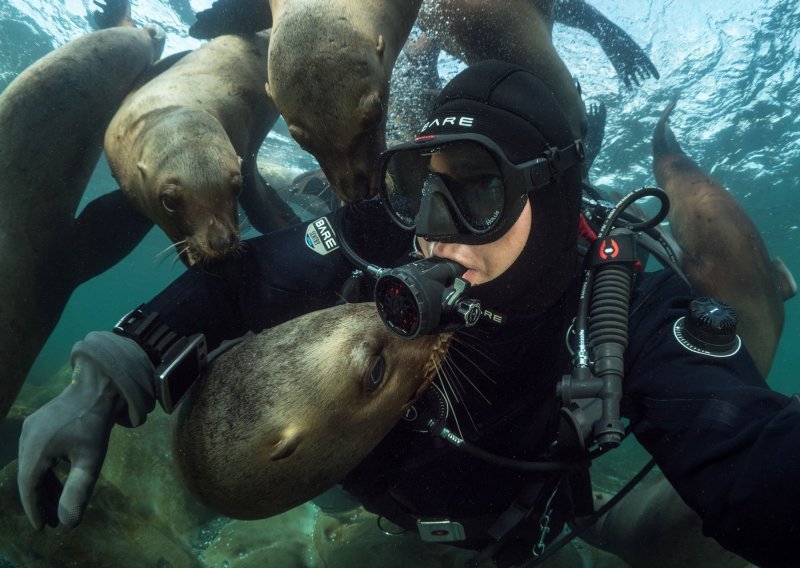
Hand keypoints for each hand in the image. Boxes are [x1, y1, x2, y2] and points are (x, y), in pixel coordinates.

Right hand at [17, 356, 123, 528]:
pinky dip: (46, 470)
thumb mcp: (90, 460)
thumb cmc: (95, 424)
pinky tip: (58, 481)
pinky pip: (38, 453)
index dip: (34, 509)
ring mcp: (31, 430)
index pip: (29, 487)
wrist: (98, 387)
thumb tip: (69, 523)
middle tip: (53, 522)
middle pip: (29, 478)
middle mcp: (27, 439)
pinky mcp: (38, 424)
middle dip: (40, 501)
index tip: (43, 527)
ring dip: (44, 486)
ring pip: (34, 466)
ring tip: (56, 506)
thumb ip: (78, 491)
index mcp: (35, 449)